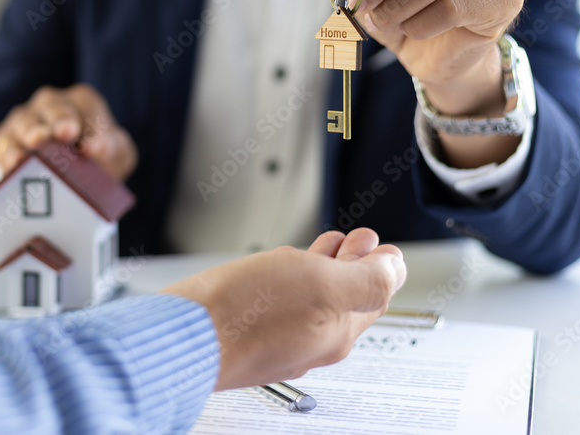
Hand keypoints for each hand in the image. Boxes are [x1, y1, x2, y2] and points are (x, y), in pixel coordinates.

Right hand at [0, 83, 137, 179]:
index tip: (93, 147)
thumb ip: (112, 147)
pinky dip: (8, 152)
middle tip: (66, 132)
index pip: (87, 108)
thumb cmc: (95, 159)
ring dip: (31, 131)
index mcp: (82, 101)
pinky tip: (15, 163)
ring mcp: (25, 119)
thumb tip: (97, 148)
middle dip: (61, 119)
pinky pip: (4, 143)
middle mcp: (51, 103)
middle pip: (55, 107)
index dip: (91, 128)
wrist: (69, 180)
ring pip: (26, 120)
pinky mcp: (5, 140)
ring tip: (37, 143)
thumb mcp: (114, 152)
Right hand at [161, 228, 405, 390]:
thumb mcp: (324, 284)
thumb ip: (368, 280)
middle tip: (360, 240)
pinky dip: (290, 276)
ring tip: (328, 245)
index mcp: (336, 332)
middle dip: (355, 264)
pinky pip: (279, 301)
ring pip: (311, 297)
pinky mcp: (248, 328)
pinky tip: (282, 265)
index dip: (382, 265)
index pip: (375, 296)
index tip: (381, 244)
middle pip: (344, 297)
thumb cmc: (245, 315)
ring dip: (324, 267)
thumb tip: (396, 269)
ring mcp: (278, 336)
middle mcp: (310, 340)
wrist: (183, 336)